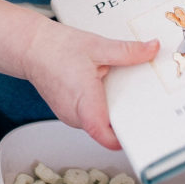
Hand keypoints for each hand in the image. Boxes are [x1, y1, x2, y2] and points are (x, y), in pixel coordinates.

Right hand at [22, 22, 159, 148]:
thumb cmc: (57, 48)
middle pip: (108, 130)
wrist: (31, 48)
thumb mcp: (98, 45)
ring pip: (100, 124)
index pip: (105, 135)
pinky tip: (108, 89)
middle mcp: (76, 115)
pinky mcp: (70, 114)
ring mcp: (71, 117)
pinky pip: (92, 117)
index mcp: (84, 100)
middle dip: (126, 119)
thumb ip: (128, 51)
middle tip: (148, 104)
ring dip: (114, 111)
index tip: (144, 130)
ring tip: (127, 92)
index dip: (126, 138)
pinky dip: (102, 107)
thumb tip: (153, 48)